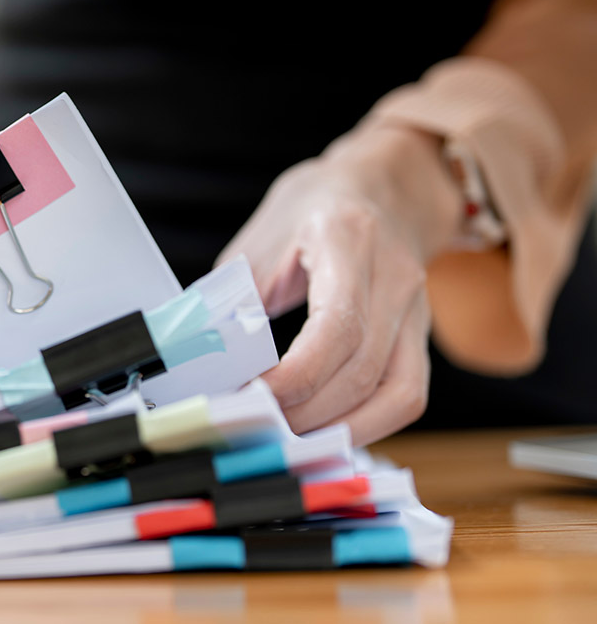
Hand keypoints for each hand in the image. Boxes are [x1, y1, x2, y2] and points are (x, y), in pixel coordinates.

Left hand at [218, 126, 461, 443]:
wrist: (385, 185)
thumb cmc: (314, 209)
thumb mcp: (262, 238)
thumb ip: (235, 296)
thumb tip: (200, 356)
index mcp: (348, 239)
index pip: (337, 327)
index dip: (295, 376)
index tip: (251, 397)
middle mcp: (395, 277)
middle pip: (364, 370)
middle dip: (307, 412)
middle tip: (256, 426)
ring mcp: (419, 310)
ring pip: (398, 394)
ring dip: (340, 429)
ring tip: (289, 438)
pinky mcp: (422, 336)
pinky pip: (407, 396)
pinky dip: (368, 424)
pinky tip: (326, 431)